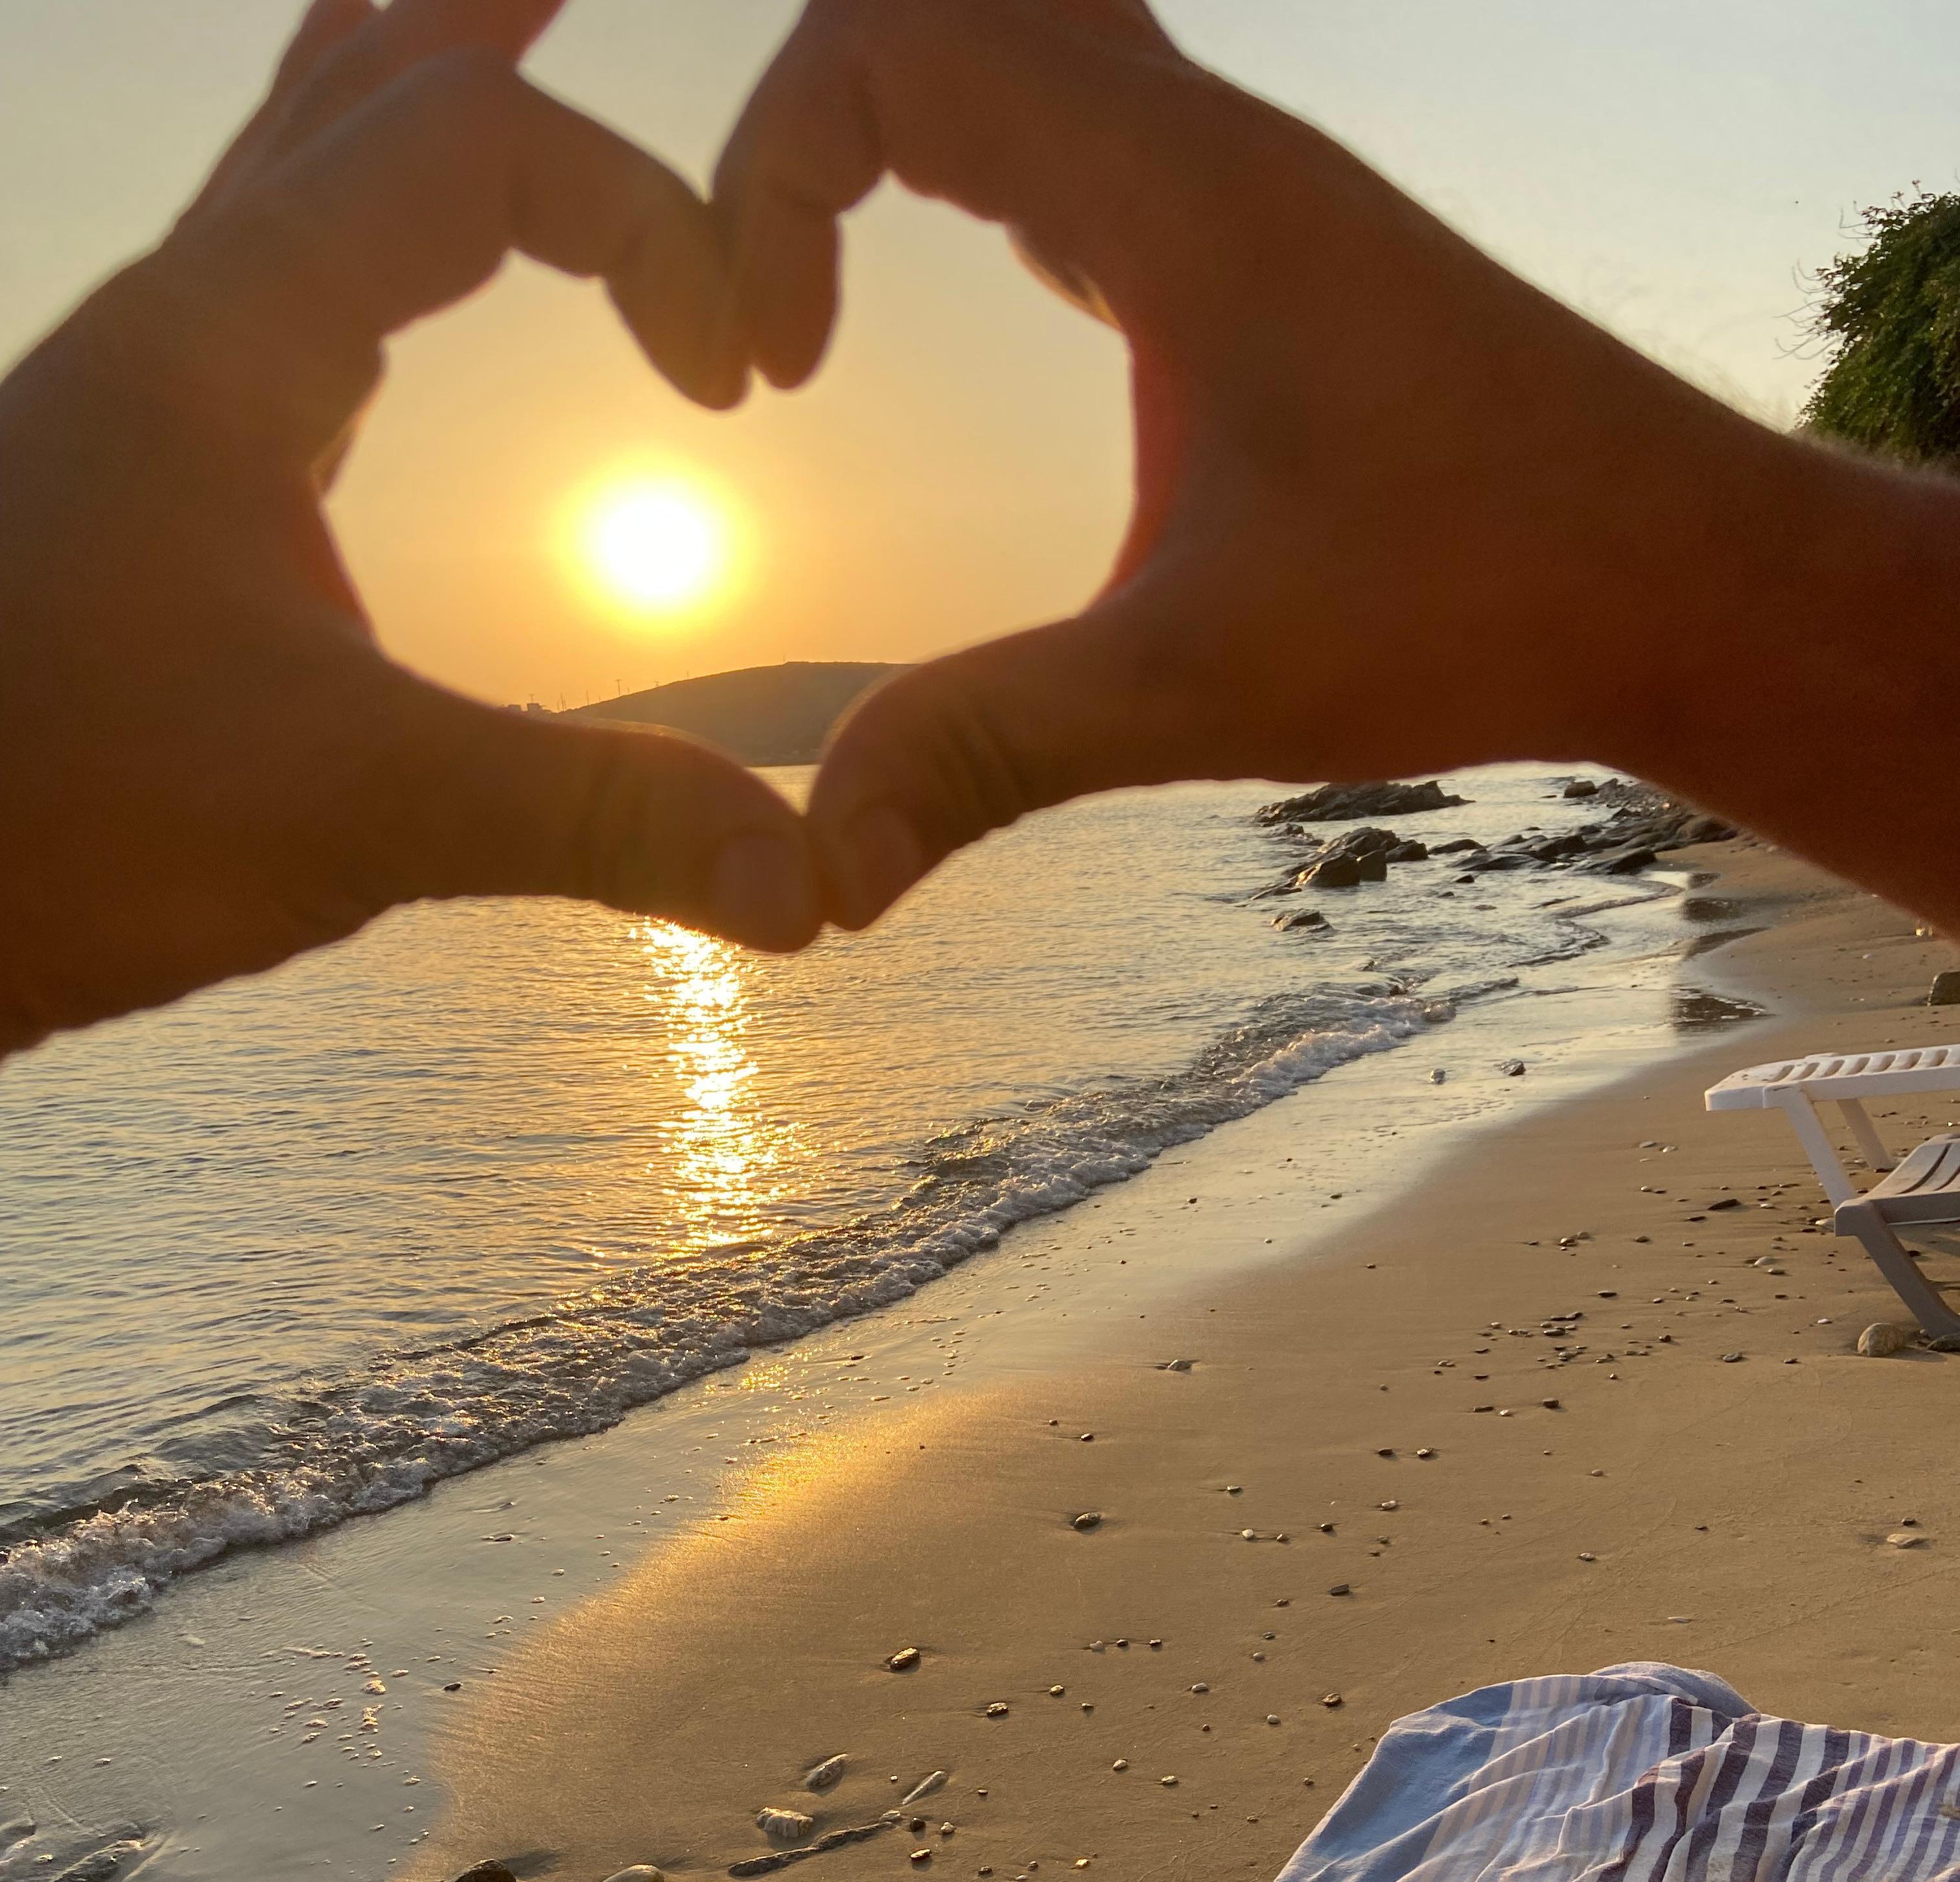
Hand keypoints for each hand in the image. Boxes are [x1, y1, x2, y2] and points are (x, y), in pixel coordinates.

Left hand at [0, 0, 819, 1056]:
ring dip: (393, 103)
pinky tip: (354, 321)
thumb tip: (804, 888)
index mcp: (227, 341)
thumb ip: (590, 822)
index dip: (644, 219)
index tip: (731, 381)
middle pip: (350, 97)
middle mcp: (173, 331)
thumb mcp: (354, 812)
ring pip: (282, 183)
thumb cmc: (54, 819)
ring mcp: (139, 403)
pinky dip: (334, 250)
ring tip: (462, 29)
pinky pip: (252, 306)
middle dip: (483, 28)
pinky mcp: (130, 492)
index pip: (477, 152)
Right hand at [717, 0, 1959, 929]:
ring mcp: (1253, 187)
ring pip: (1028, 44)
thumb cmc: (1481, 600)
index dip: (766, 177)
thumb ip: (989, 752)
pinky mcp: (1280, 249)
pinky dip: (992, 175)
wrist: (1686, 573)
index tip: (767, 379)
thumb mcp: (1201, 686)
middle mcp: (1215, 148)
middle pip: (946, 1)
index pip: (888, 35)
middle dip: (811, 123)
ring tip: (824, 309)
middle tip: (774, 303)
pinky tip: (986, 290)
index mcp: (1178, 194)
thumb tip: (816, 873)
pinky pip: (1097, 132)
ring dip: (899, 133)